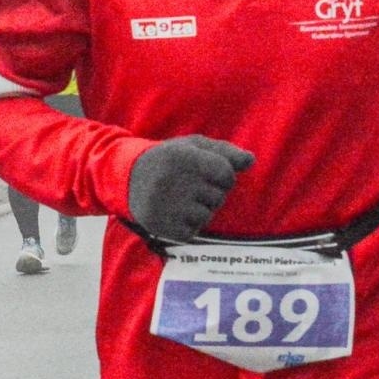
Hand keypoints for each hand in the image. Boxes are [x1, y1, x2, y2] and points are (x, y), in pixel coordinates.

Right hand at [127, 135, 254, 240]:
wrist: (127, 177)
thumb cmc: (170, 159)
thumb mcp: (194, 146)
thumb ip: (224, 152)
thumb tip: (251, 161)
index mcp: (183, 157)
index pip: (226, 173)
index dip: (224, 176)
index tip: (211, 174)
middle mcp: (174, 180)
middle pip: (219, 196)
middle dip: (210, 193)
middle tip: (189, 186)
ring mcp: (166, 205)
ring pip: (206, 216)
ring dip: (200, 210)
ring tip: (181, 199)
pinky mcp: (160, 225)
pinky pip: (192, 232)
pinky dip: (188, 225)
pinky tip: (175, 213)